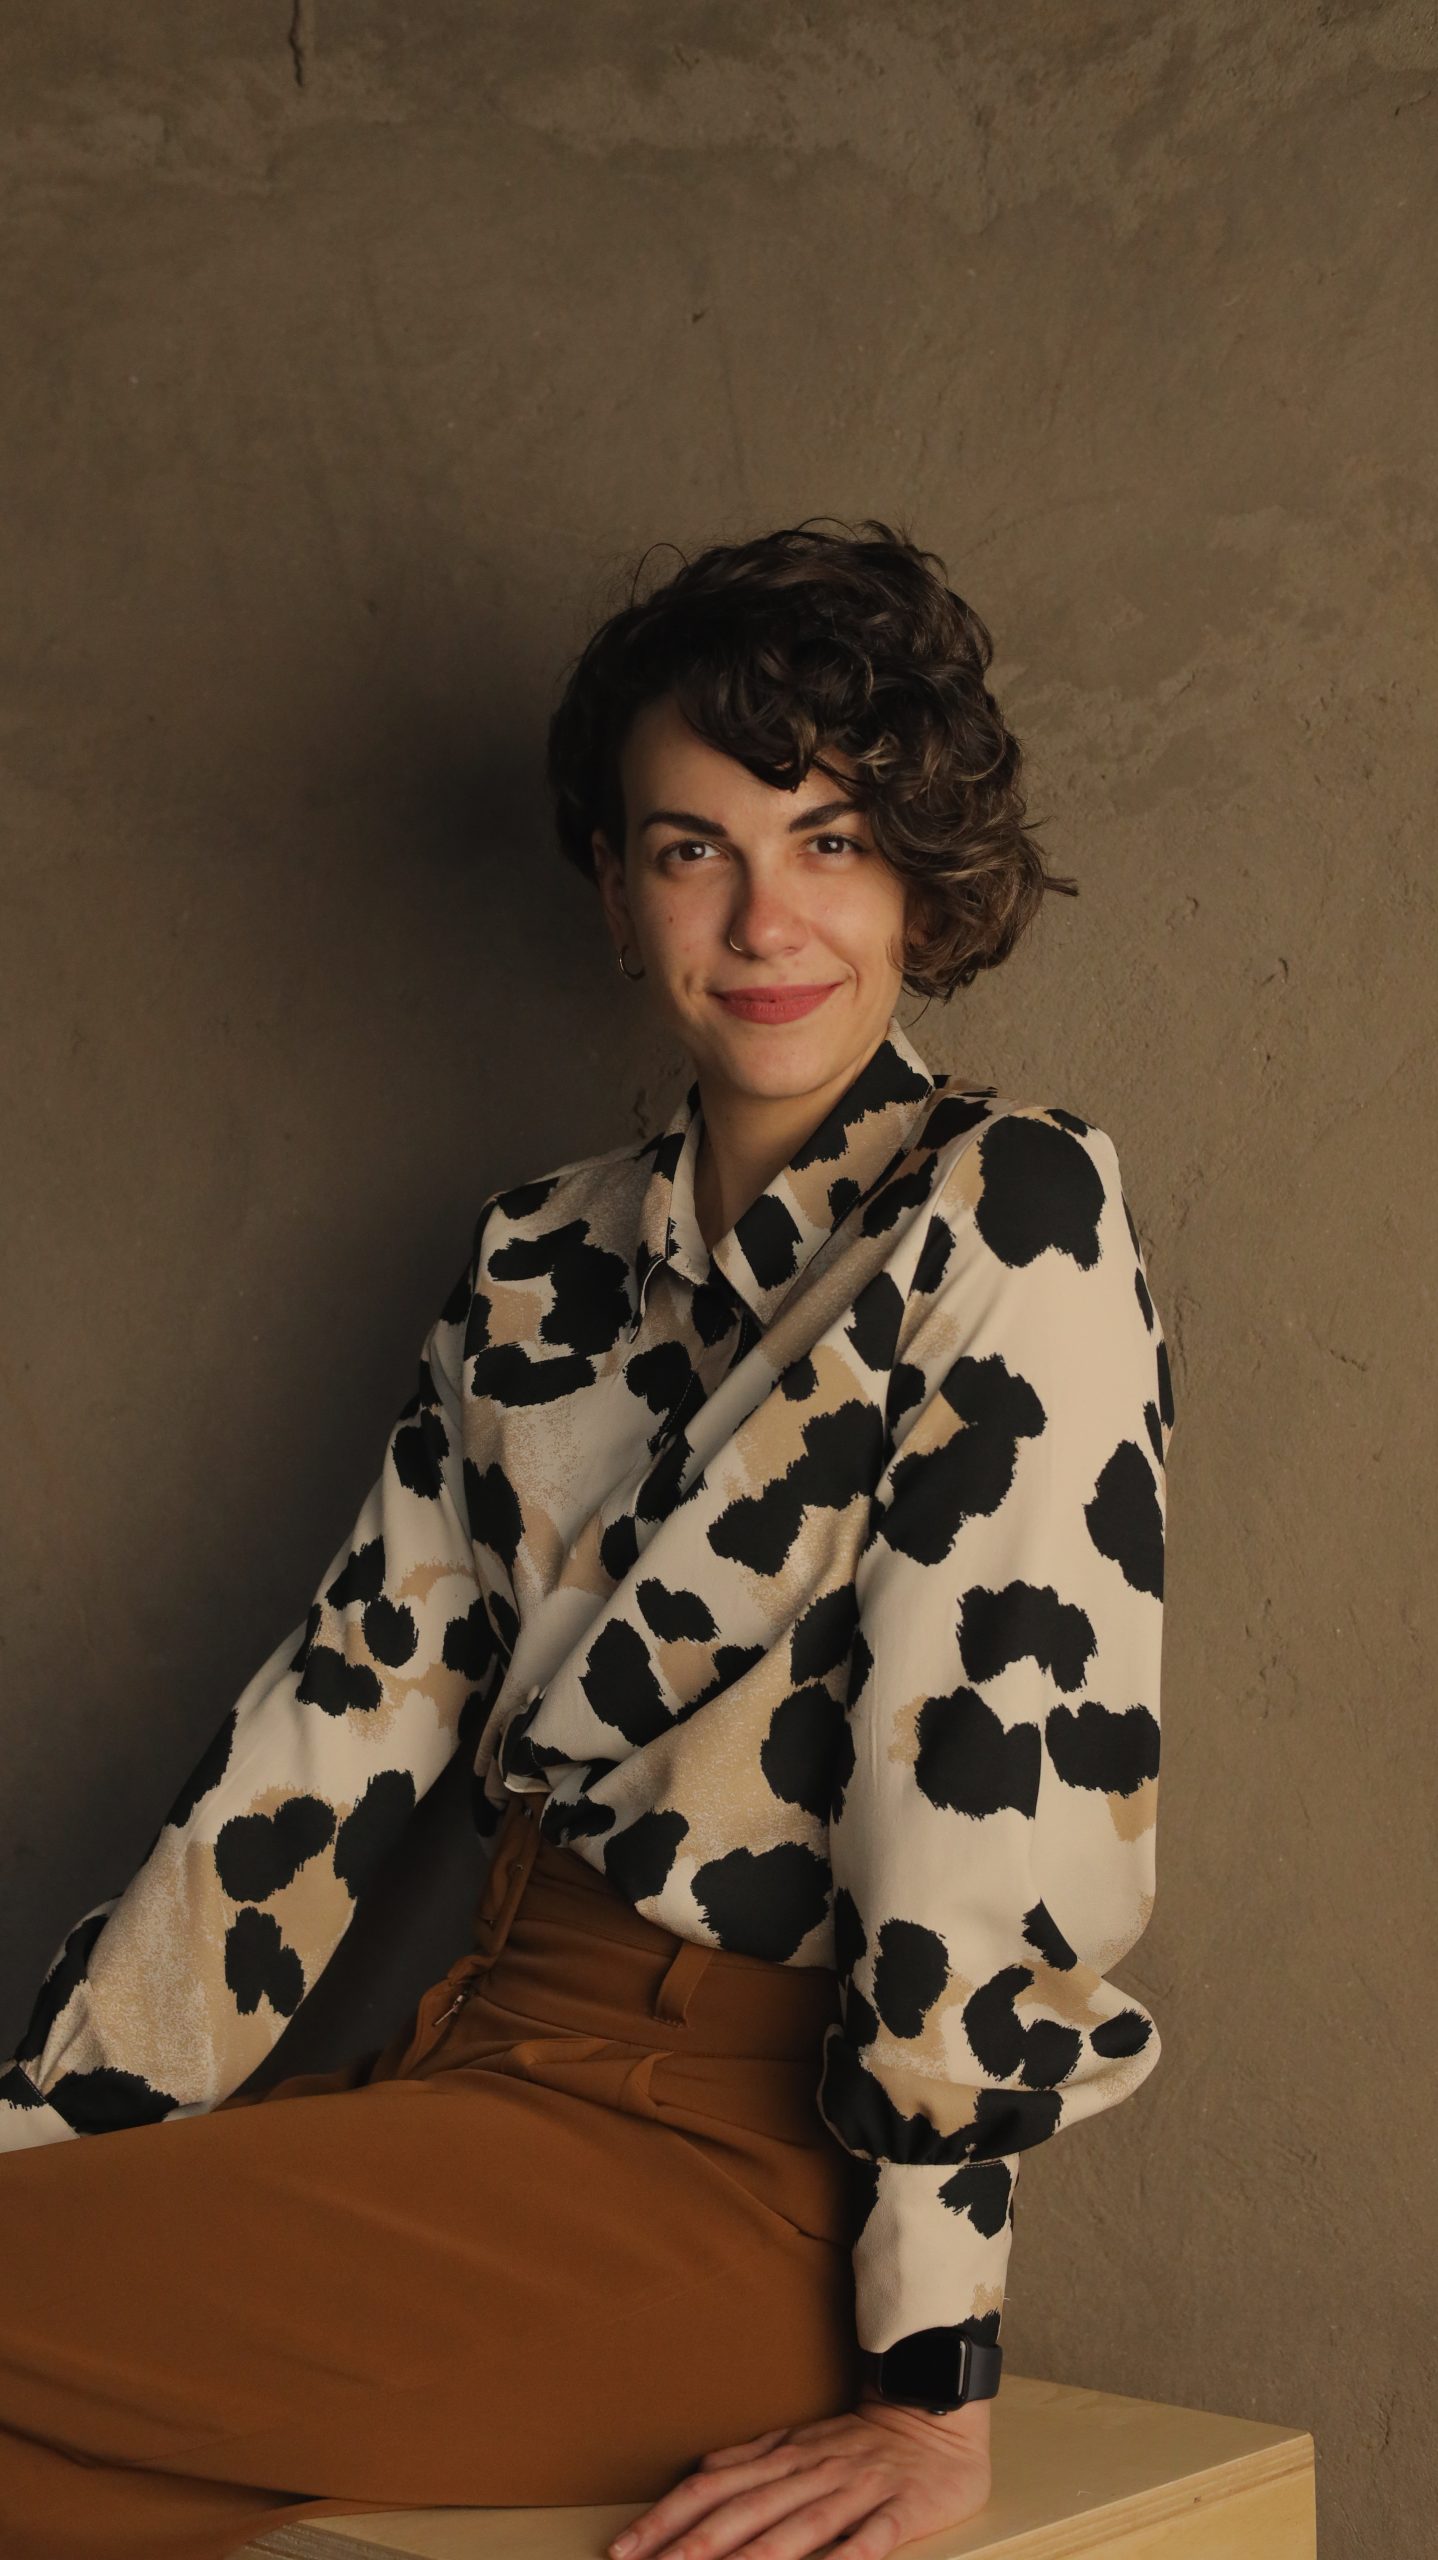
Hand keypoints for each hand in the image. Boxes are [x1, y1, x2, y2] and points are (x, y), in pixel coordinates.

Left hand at [607, 2391, 992, 2559]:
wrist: (933, 2414)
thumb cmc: (859, 2438)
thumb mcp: (798, 2438)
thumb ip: (751, 2458)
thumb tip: (701, 2469)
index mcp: (782, 2458)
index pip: (712, 2489)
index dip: (667, 2519)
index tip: (625, 2549)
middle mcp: (810, 2472)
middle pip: (744, 2512)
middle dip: (695, 2546)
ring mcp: (855, 2490)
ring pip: (799, 2527)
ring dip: (756, 2557)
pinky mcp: (900, 2510)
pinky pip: (870, 2539)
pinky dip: (846, 2558)